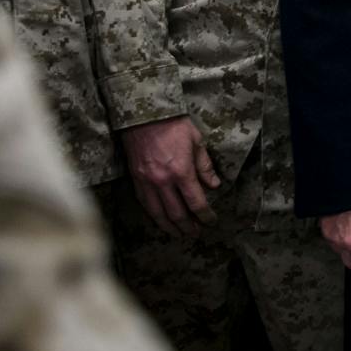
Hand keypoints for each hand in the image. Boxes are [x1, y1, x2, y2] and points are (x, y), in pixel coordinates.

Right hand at [120, 116, 219, 236]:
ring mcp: (147, 182)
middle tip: (196, 233)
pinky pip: (145, 204)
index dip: (205, 215)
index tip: (211, 221)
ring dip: (170, 227)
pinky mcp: (135, 180)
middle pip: (177, 213)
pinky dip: (154, 216)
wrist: (144, 115)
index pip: (196, 202)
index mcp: (181, 171)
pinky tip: (161, 220)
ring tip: (179, 234)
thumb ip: (205, 166)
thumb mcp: (197, 141)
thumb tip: (214, 185)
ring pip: (158, 214)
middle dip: (188, 226)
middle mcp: (163, 181)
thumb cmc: (173, 125)